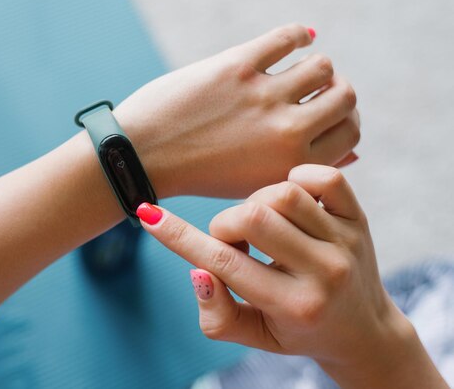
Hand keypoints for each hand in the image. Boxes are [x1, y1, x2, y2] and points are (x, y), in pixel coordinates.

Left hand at [115, 24, 359, 198]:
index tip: (331, 112)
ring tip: (300, 69)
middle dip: (337, 91)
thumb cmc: (199, 172)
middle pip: (344, 95)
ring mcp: (262, 95)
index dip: (346, 119)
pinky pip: (286, 37)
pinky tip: (296, 40)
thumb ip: (302, 170)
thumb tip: (352, 151)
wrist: (142, 156)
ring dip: (316, 66)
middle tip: (320, 89)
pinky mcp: (236, 65)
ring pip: (321, 65)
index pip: (350, 132)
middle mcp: (285, 130)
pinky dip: (298, 35)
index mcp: (291, 165)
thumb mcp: (256, 185)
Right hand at [137, 165, 447, 388]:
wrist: (363, 331)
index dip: (179, 238)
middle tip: (231, 240)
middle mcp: (325, 272)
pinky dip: (299, 177)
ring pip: (284, 193)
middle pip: (255, 217)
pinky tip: (287, 196)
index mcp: (294, 305)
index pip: (225, 264)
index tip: (149, 215)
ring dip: (257, 201)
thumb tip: (198, 271)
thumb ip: (217, 313)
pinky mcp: (359, 220)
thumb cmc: (297, 331)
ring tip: (259, 222)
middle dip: (226, 223)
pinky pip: (327, 179)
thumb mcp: (253, 336)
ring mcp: (346, 242)